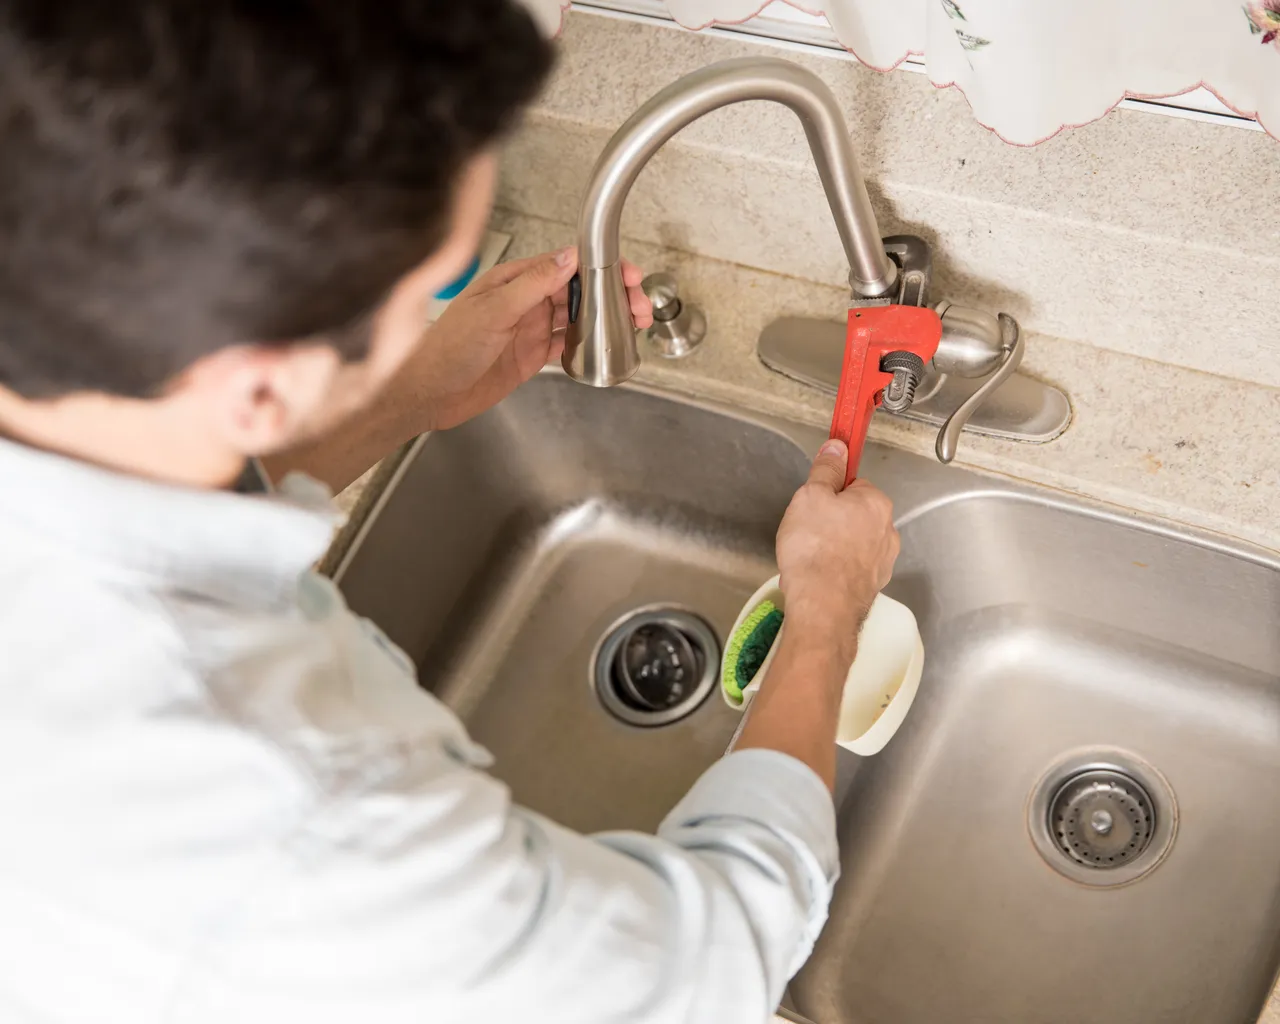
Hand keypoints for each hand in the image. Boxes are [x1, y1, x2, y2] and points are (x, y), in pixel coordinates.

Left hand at [412, 246, 652, 431]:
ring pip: (576, 318)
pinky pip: (565, 345)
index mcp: (513, 281)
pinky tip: (604, 345)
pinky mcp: (529, 356)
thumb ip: (533, 284)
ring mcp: (528, 329)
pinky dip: (587, 345)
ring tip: (633, 324)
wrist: (427, 393)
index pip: (564, 265)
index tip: (625, 273)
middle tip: (638, 305)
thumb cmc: (446, 348)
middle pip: (577, 291)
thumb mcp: (493, 310)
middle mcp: (523, 301)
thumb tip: (567, 258)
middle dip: (611, 294)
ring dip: (605, 319)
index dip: (598, 267)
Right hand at [775, 439, 899, 639]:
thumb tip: (837, 447)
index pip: (854, 485)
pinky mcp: (872, 586)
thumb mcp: (810, 496)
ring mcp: (882, 562)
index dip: (829, 493)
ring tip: (808, 557)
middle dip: (831, 522)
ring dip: (833, 547)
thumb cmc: (815, 549)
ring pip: (852, 543)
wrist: (822, 607)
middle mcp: (887, 531)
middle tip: (806, 531)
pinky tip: (816, 576)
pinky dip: (835, 569)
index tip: (813, 504)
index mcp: (876, 503)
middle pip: (854, 515)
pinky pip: (850, 568)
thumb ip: (826, 470)